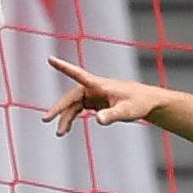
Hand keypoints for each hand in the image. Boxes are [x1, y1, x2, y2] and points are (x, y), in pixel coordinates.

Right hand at [44, 57, 171, 135]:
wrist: (146, 102)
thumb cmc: (138, 103)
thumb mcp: (127, 111)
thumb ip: (112, 115)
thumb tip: (98, 120)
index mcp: (99, 85)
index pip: (78, 74)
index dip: (64, 67)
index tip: (50, 59)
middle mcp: (93, 88)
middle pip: (70, 97)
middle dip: (58, 108)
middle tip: (46, 119)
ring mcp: (93, 95)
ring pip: (73, 106)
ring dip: (65, 118)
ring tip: (59, 133)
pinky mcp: (94, 102)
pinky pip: (78, 109)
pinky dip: (71, 118)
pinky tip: (66, 129)